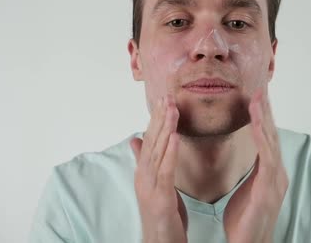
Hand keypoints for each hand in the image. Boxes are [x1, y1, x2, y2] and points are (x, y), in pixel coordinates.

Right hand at [130, 95, 187, 242]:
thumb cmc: (160, 215)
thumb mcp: (154, 185)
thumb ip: (145, 161)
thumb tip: (135, 139)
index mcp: (144, 171)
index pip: (150, 139)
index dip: (156, 119)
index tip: (163, 99)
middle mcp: (144, 176)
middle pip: (152, 141)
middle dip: (159, 118)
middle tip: (167, 95)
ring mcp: (150, 186)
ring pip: (158, 151)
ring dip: (165, 128)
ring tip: (172, 108)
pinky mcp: (161, 197)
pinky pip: (166, 170)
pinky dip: (171, 152)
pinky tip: (176, 136)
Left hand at [223, 89, 288, 242]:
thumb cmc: (245, 221)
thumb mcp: (247, 190)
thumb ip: (251, 172)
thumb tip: (249, 159)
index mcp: (270, 172)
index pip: (266, 138)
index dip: (263, 116)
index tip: (257, 96)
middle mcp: (277, 172)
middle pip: (271, 134)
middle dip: (266, 110)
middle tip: (261, 87)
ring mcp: (276, 179)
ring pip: (271, 140)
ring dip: (264, 117)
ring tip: (258, 96)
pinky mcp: (270, 187)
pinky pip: (266, 155)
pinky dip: (261, 135)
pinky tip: (255, 120)